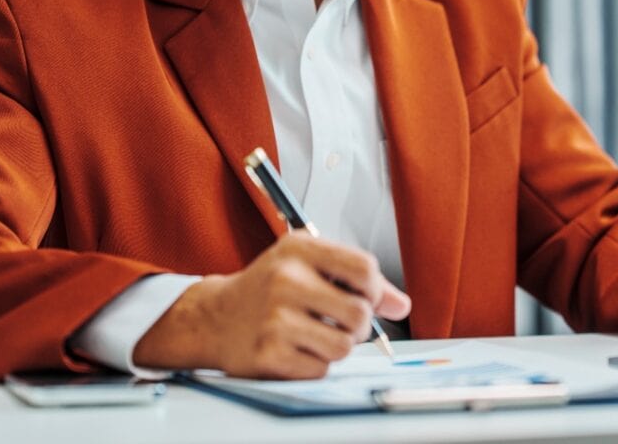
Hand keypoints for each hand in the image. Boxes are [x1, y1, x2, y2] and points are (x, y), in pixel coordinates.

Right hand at [133, 233, 410, 377]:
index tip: (365, 297)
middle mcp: (286, 279)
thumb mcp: (310, 265)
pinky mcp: (269, 353)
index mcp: (300, 248)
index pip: (365, 268)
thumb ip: (359, 281)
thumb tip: (402, 305)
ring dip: (338, 346)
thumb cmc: (270, 287)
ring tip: (317, 334)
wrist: (215, 317)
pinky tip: (296, 348)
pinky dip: (316, 364)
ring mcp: (275, 318)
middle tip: (342, 322)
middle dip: (360, 324)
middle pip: (360, 312)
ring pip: (345, 345)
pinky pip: (321, 368)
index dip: (374, 289)